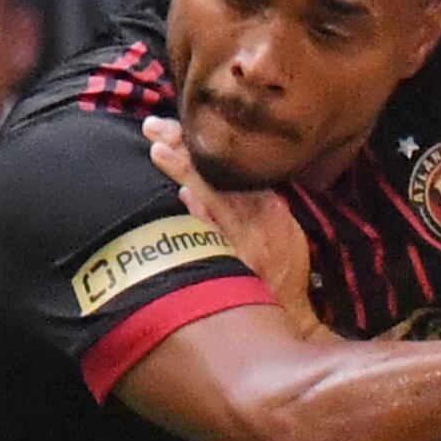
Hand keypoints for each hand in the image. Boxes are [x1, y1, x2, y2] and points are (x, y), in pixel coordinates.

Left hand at [142, 115, 319, 333]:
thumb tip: (202, 189)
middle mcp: (256, 216)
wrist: (287, 314)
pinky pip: (215, 235)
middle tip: (153, 127)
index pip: (230, 162)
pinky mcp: (236, 263)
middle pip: (216, 172)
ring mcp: (244, 240)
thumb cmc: (281, 272)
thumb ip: (253, 205)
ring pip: (213, 195)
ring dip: (185, 171)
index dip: (200, 142)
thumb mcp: (281, 232)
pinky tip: (184, 195)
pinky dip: (201, 213)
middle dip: (184, 147)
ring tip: (158, 149)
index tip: (171, 126)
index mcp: (268, 204)